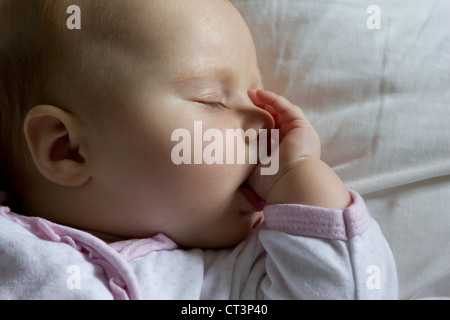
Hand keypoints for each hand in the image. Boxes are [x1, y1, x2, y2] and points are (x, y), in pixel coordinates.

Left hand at [247, 89, 349, 208]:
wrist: (290, 183)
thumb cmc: (270, 182)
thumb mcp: (252, 169)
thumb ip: (245, 159)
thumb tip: (228, 155)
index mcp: (278, 153)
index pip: (266, 132)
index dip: (253, 122)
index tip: (238, 116)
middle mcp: (289, 142)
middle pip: (273, 119)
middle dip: (258, 108)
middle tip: (243, 99)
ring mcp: (297, 134)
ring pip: (280, 111)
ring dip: (265, 101)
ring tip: (250, 93)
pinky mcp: (302, 127)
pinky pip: (287, 108)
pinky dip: (274, 99)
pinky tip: (260, 93)